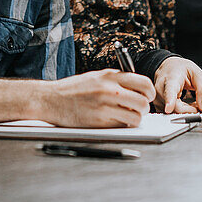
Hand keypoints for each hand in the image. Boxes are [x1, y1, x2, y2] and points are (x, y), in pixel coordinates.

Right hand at [40, 70, 154, 127]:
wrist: (51, 99)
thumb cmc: (74, 89)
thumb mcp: (97, 76)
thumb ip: (116, 80)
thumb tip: (137, 88)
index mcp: (110, 75)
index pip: (143, 83)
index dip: (150, 92)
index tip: (148, 96)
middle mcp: (109, 90)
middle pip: (143, 102)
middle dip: (145, 108)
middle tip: (139, 109)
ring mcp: (104, 106)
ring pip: (135, 117)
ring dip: (135, 119)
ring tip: (127, 117)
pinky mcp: (99, 122)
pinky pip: (121, 126)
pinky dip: (122, 126)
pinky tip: (115, 122)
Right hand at [154, 56, 201, 113]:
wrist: (167, 67)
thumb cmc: (180, 69)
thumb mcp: (197, 74)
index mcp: (170, 80)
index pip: (169, 92)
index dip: (169, 101)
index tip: (169, 108)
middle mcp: (161, 91)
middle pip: (177, 109)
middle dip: (194, 109)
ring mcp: (159, 101)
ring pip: (177, 114)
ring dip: (191, 110)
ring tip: (197, 98)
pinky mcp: (160, 108)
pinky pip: (176, 114)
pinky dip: (186, 111)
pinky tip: (191, 103)